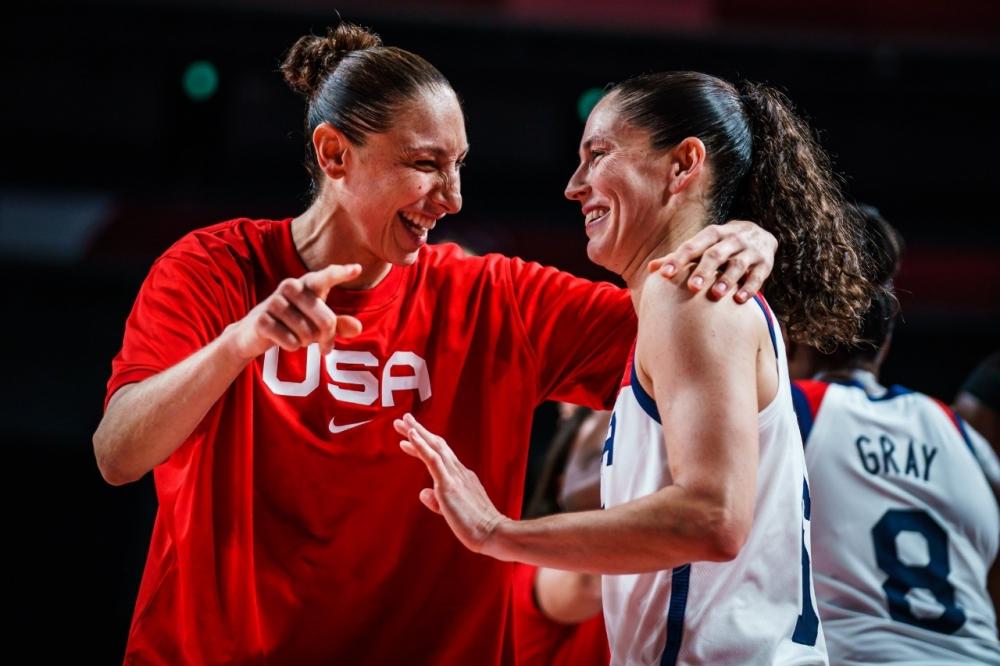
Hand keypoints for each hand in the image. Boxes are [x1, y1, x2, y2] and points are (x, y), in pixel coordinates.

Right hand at [227, 263, 363, 359]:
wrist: (254, 333)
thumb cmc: (293, 323)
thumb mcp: (317, 323)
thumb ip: (338, 325)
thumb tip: (357, 328)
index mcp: (307, 284)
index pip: (326, 277)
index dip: (340, 273)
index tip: (357, 269)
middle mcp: (291, 287)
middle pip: (326, 320)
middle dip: (327, 338)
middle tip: (324, 346)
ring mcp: (274, 301)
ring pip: (308, 333)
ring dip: (306, 342)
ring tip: (296, 336)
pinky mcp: (262, 319)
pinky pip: (291, 342)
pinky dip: (291, 346)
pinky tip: (282, 339)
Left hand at [393, 413, 506, 554]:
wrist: (494, 533)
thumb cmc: (477, 526)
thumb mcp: (452, 511)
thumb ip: (437, 501)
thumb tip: (423, 493)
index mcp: (462, 477)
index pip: (440, 455)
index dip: (424, 444)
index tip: (410, 436)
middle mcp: (459, 472)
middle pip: (436, 445)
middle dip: (419, 431)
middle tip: (403, 420)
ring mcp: (454, 476)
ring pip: (434, 447)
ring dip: (417, 432)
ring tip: (403, 422)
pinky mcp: (449, 484)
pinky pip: (433, 460)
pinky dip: (421, 445)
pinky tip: (411, 435)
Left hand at [648, 220, 776, 302]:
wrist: (761, 233)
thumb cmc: (720, 245)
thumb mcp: (703, 245)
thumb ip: (679, 257)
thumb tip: (650, 268)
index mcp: (712, 234)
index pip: (693, 246)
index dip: (678, 259)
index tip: (664, 274)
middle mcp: (732, 239)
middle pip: (715, 254)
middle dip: (704, 270)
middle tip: (692, 287)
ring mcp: (750, 251)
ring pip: (738, 264)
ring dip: (727, 279)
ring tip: (716, 294)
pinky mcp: (765, 264)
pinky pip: (757, 276)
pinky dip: (749, 288)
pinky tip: (739, 300)